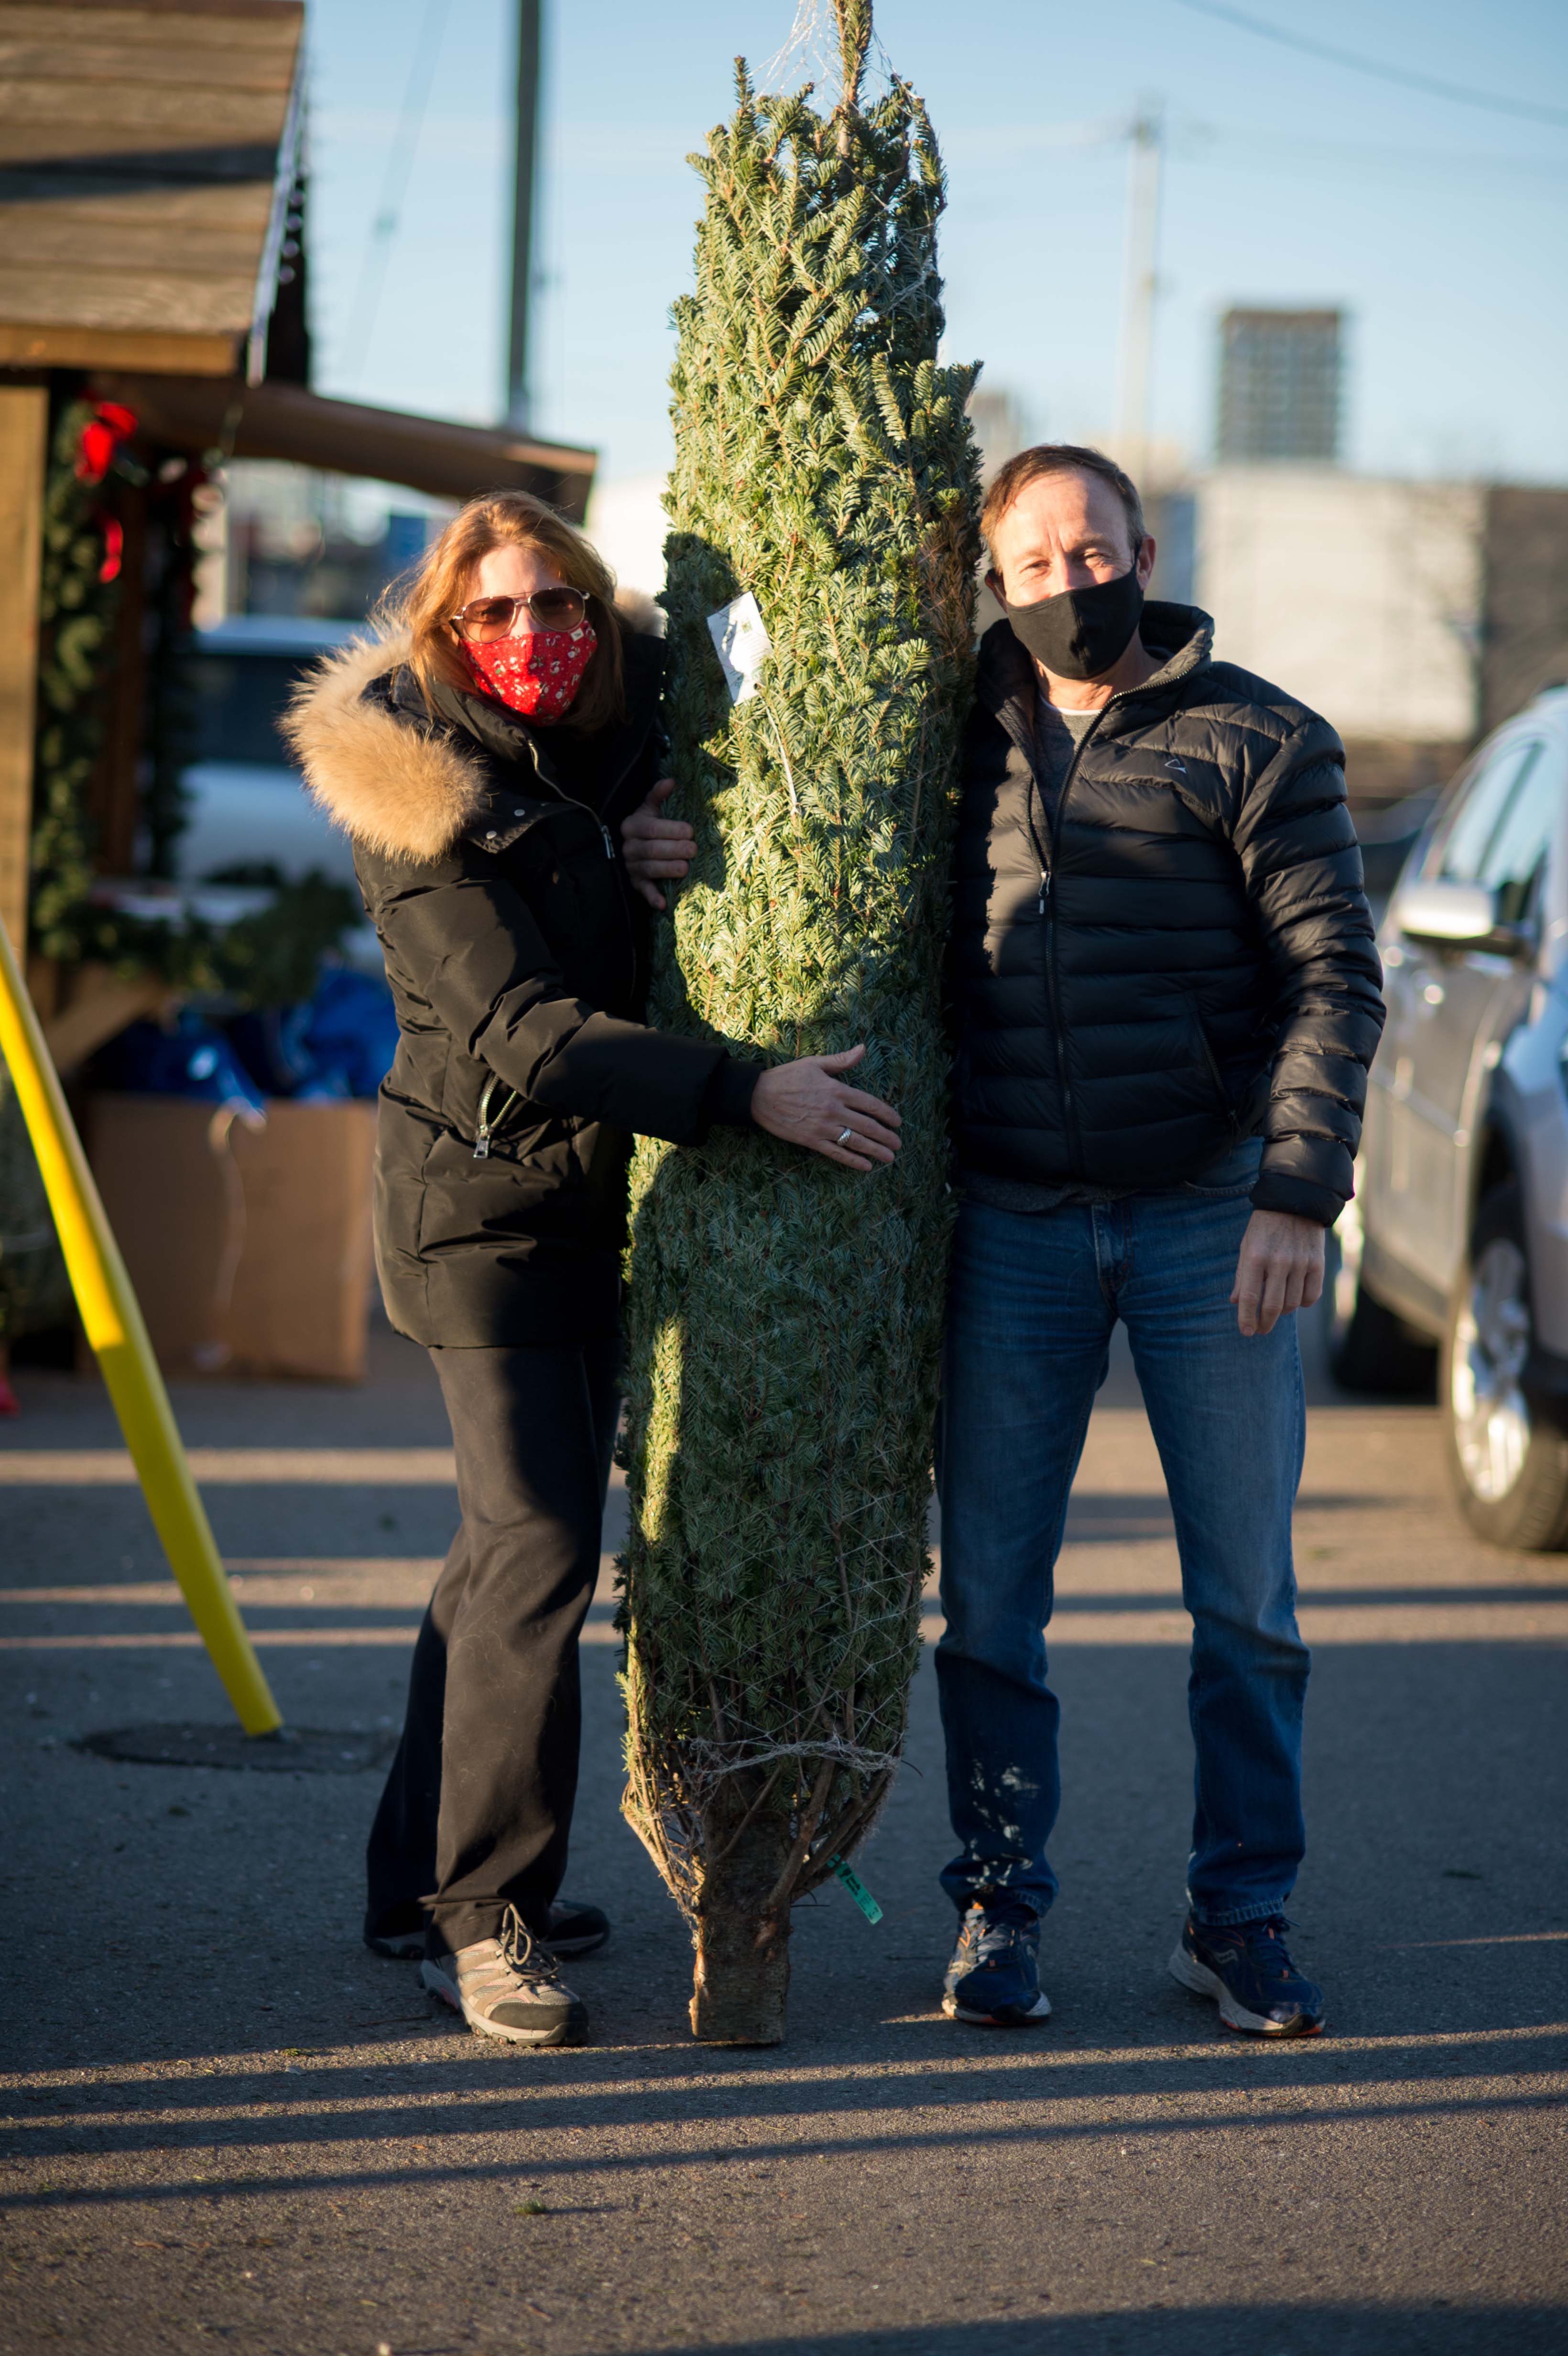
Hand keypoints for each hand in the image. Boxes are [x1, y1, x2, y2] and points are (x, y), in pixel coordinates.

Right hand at [621, 777, 696, 909]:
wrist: (636, 842)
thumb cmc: (651, 823)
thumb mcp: (651, 807)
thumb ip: (659, 795)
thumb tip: (671, 781)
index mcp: (631, 825)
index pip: (651, 828)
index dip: (671, 830)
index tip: (690, 831)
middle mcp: (628, 847)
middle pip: (651, 850)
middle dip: (674, 850)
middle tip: (693, 849)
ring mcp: (631, 866)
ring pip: (649, 869)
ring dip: (667, 870)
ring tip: (685, 869)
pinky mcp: (636, 883)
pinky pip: (642, 891)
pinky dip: (652, 898)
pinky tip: (663, 904)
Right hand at [750, 1045, 901, 1171]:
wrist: (758, 1095)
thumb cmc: (787, 1077)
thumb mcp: (815, 1063)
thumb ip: (841, 1060)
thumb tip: (863, 1049)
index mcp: (836, 1090)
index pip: (870, 1104)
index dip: (887, 1114)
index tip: (898, 1122)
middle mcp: (833, 1110)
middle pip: (867, 1125)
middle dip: (886, 1136)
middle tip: (898, 1143)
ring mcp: (823, 1127)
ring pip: (855, 1141)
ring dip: (876, 1150)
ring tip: (890, 1157)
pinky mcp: (811, 1140)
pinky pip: (836, 1152)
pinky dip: (853, 1160)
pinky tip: (866, 1166)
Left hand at [1231, 1208, 1325, 1336]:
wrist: (1295, 1201)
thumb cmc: (1264, 1227)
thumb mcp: (1246, 1246)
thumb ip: (1241, 1275)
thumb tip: (1235, 1302)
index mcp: (1255, 1257)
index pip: (1249, 1297)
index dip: (1246, 1318)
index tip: (1246, 1332)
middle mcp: (1278, 1261)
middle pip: (1272, 1306)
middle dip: (1264, 1324)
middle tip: (1261, 1330)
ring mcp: (1300, 1263)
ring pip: (1292, 1304)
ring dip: (1283, 1312)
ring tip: (1276, 1309)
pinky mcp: (1317, 1263)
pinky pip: (1311, 1296)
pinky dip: (1303, 1303)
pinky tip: (1296, 1299)